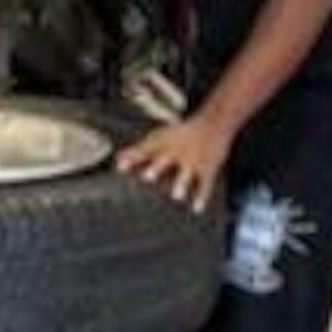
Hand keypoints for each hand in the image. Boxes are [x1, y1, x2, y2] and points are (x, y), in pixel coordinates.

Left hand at [116, 114, 230, 212]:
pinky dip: (202, 196)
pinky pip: (205, 183)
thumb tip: (117, 159)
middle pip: (165, 159)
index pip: (145, 150)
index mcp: (164, 143)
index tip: (120, 167)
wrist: (214, 122)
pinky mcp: (207, 168)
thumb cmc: (182, 133)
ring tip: (176, 196)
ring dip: (181, 183)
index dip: (132, 157)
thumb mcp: (160, 136)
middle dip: (157, 168)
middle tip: (147, 178)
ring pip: (186, 173)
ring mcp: (193, 160)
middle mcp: (177, 151)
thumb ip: (139, 149)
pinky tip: (197, 209)